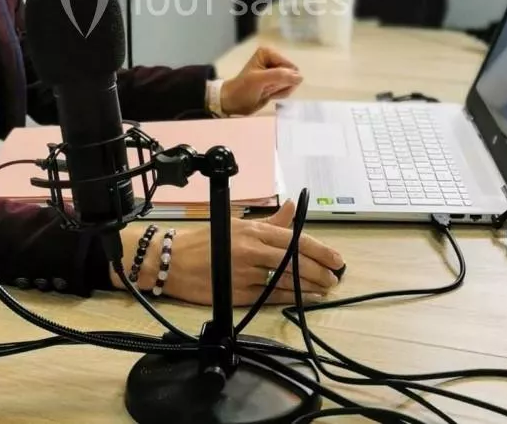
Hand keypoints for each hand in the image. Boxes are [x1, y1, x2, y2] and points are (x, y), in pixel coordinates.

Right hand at [113, 201, 343, 305]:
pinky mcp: (237, 293)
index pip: (293, 238)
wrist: (170, 261)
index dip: (318, 250)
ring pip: (285, 280)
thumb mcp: (236, 224)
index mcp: (252, 230)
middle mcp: (251, 250)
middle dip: (319, 270)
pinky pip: (269, 296)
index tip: (336, 258)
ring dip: (309, 286)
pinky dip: (289, 298)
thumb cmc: (203, 242)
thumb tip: (292, 207)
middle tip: (334, 276)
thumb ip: (268, 221)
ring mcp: (244, 273)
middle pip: (294, 260)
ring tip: (324, 288)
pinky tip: (302, 299)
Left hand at [220, 46, 302, 115]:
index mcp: (269, 53)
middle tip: (267, 88)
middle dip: (282, 85)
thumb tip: (300, 77)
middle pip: (292, 74)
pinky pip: (288, 88)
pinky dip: (280, 94)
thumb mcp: (259, 80)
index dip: (281, 78)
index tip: (267, 83)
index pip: (289, 67)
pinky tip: (270, 95)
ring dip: (281, 90)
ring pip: (292, 82)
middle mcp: (274, 60)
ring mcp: (276, 72)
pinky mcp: (276, 82)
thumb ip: (279, 76)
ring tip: (267, 91)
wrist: (233, 103)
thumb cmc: (243, 89)